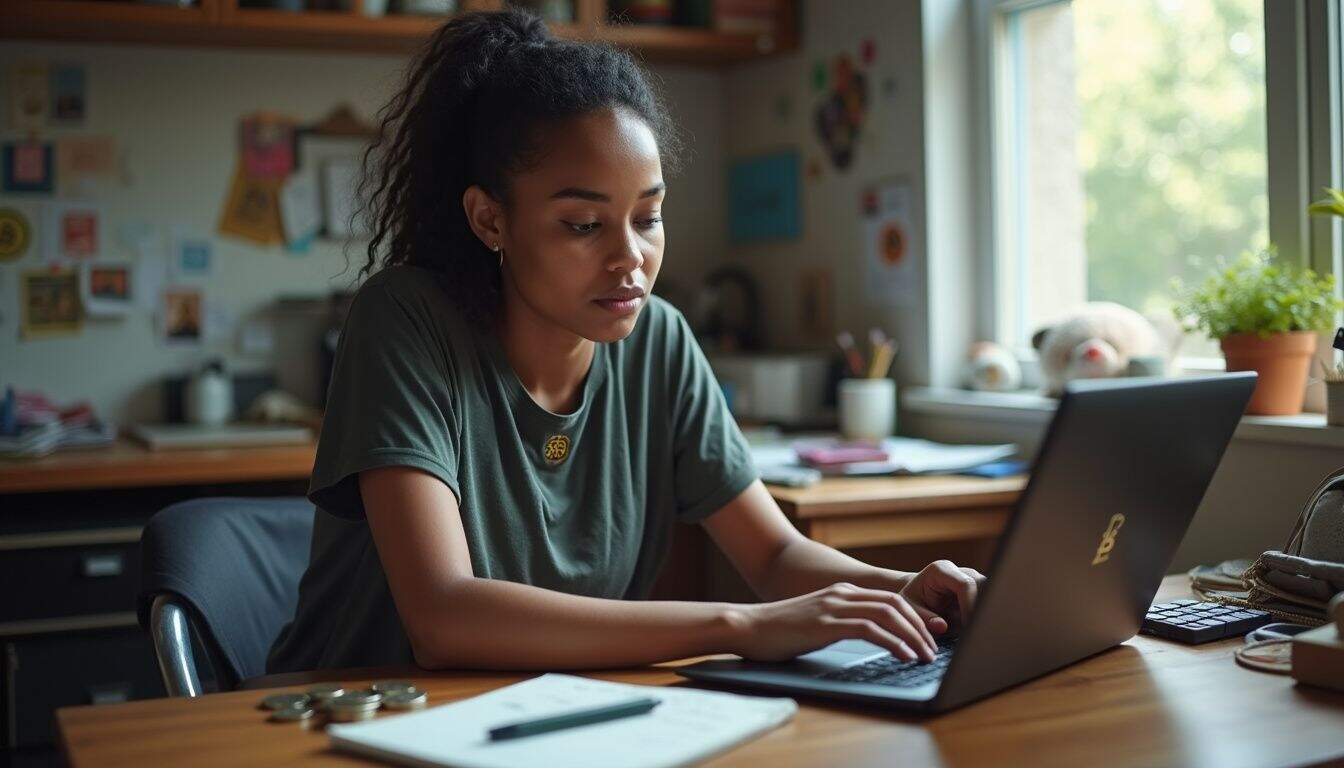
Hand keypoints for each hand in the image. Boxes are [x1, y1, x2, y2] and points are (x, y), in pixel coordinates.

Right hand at [731, 582, 938, 663]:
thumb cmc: (778, 630)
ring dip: (913, 635)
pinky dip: (892, 642)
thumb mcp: (817, 621)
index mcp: (842, 592)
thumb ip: (840, 622)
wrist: (747, 626)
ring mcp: (834, 606)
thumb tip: (867, 637)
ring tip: (924, 656)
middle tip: (934, 649)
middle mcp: (842, 594)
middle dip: (921, 626)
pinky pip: (869, 629)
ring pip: (888, 614)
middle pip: (895, 604)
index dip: (915, 617)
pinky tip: (903, 655)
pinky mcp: (826, 623)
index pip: (890, 599)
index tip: (929, 637)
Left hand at [899, 560, 985, 634]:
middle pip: (985, 587)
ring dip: (986, 613)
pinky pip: (991, 602)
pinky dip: (987, 615)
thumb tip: (942, 626)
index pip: (965, 585)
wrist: (918, 595)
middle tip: (977, 631)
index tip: (968, 627)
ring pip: (992, 594)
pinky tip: (980, 629)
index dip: (970, 606)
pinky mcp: (981, 590)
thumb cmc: (914, 601)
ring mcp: (973, 579)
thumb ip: (924, 618)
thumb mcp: (910, 609)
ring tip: (978, 631)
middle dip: (983, 610)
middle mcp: (960, 571)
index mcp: (941, 571)